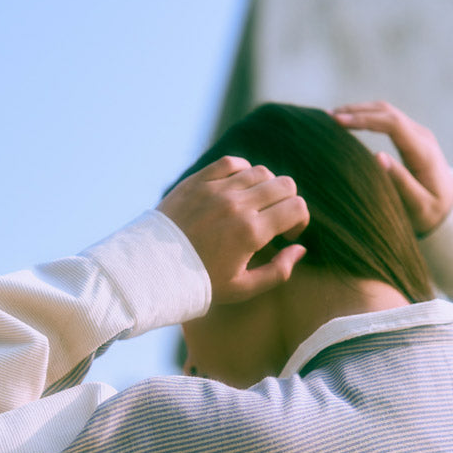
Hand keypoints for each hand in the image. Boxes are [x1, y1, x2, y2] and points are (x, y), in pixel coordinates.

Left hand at [157, 155, 308, 303]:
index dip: (299, 221)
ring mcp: (216, 189)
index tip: (287, 234)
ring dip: (265, 188)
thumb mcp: (242, 289)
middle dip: (287, 202)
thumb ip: (277, 271)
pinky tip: (237, 189)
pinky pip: (232, 163)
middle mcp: (237, 205)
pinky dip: (242, 172)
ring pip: (260, 171)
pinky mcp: (198, 180)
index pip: (296, 208)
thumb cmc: (200, 283)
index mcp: (251, 232)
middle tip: (275, 219)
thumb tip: (299, 249)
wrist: (153, 269)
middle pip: (284, 184)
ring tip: (253, 206)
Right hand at [332, 102, 452, 235]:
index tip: (338, 122)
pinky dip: (366, 117)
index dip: (364, 119)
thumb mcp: (419, 205)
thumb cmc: (433, 212)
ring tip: (332, 117)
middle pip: (387, 112)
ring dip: (360, 111)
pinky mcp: (411, 137)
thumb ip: (401, 182)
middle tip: (327, 117)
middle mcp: (421, 136)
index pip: (392, 124)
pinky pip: (387, 120)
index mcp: (423, 151)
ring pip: (386, 112)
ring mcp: (417, 134)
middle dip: (357, 111)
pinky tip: (349, 123)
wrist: (451, 207)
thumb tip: (378, 156)